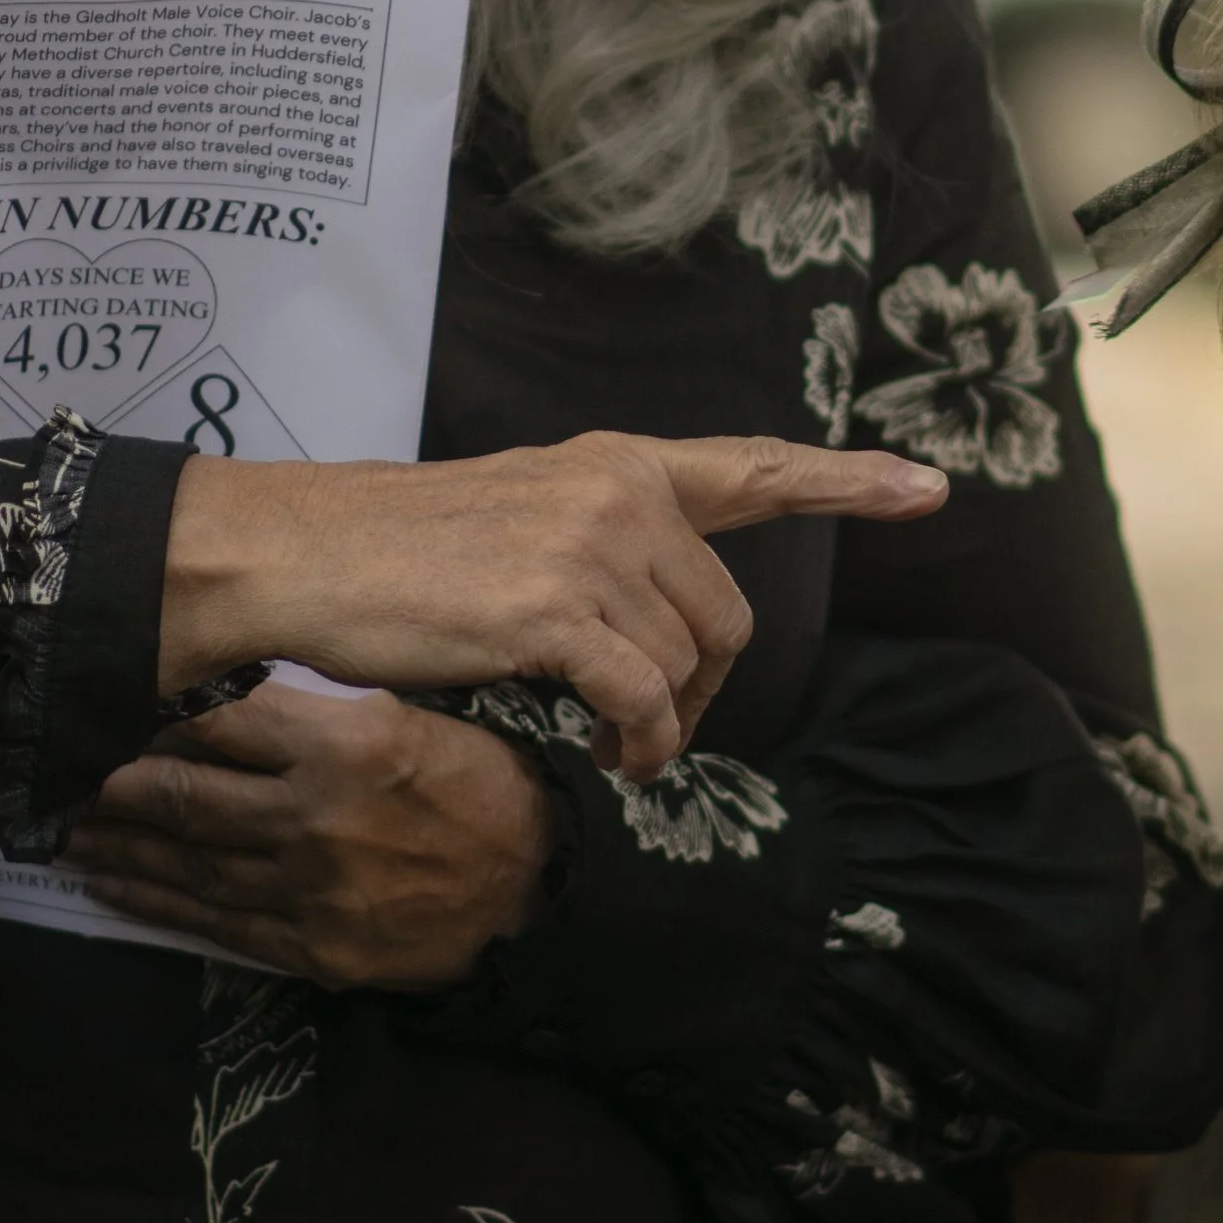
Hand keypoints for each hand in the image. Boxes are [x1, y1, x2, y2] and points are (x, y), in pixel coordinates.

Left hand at [67, 679, 551, 987]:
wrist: (542, 893)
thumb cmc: (487, 788)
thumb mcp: (419, 718)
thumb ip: (325, 712)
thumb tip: (230, 696)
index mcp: (348, 743)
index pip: (222, 721)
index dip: (160, 715)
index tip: (117, 706)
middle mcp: (317, 815)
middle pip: (185, 793)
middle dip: (117, 783)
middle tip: (66, 770)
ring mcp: (309, 888)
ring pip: (186, 861)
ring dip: (118, 843)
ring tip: (68, 827)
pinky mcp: (310, 946)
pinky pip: (211, 922)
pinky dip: (152, 900)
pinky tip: (111, 883)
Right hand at [159, 430, 947, 778]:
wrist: (298, 558)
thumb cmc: (395, 557)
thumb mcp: (519, 519)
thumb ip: (602, 547)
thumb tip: (652, 630)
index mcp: (614, 466)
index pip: (750, 469)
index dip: (844, 482)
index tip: (925, 487)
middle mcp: (617, 491)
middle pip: (724, 617)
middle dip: (702, 692)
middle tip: (646, 733)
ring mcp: (590, 545)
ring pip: (685, 666)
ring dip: (661, 728)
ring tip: (608, 745)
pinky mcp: (556, 609)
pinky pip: (643, 700)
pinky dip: (636, 745)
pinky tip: (603, 756)